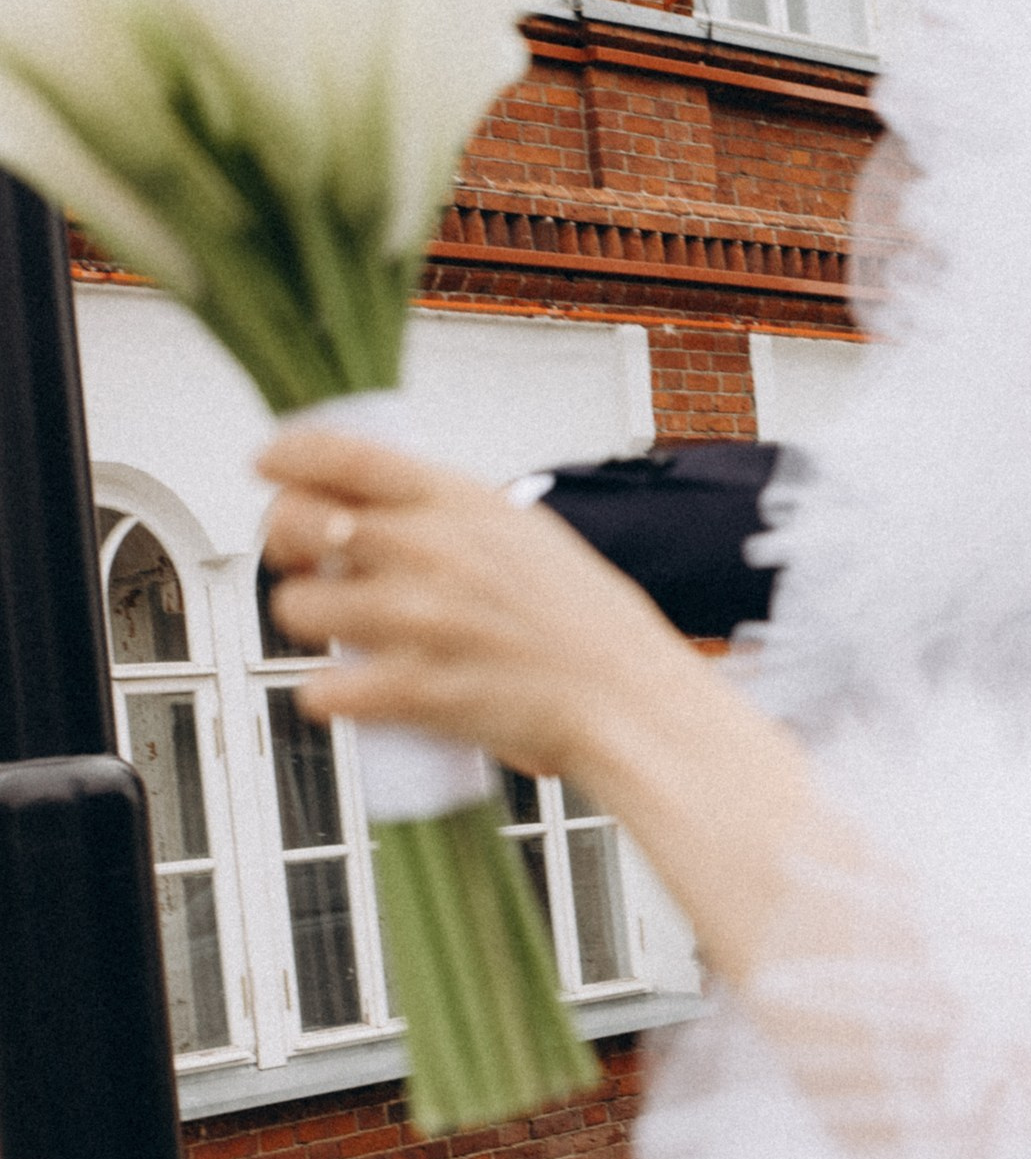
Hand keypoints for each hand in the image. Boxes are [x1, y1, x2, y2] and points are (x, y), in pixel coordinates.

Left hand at [262, 425, 827, 982]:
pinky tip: (356, 693)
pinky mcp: (413, 689)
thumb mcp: (530, 540)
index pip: (342, 454)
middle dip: (286, 544)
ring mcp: (420, 620)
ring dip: (308, 623)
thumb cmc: (593, 629)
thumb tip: (383, 512)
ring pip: (295, 607)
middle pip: (296, 522)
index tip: (269, 464)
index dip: (288, 455)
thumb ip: (456, 521)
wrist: (634, 704)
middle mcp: (432, 551)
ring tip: (347, 637)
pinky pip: (321, 689)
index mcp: (464, 504)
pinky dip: (329, 695)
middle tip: (306, 564)